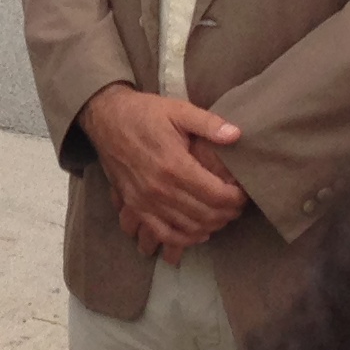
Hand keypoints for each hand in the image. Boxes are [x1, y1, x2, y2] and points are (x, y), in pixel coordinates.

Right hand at [78, 83, 246, 261]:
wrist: (105, 118)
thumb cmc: (144, 113)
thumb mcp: (178, 110)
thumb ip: (209, 124)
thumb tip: (237, 135)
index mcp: (174, 165)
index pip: (217, 196)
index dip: (237, 199)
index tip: (243, 192)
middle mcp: (160, 189)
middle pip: (207, 215)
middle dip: (228, 213)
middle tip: (236, 204)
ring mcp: (146, 201)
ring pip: (189, 228)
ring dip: (211, 226)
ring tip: (221, 214)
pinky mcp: (135, 206)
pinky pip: (163, 233)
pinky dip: (185, 238)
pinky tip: (198, 232)